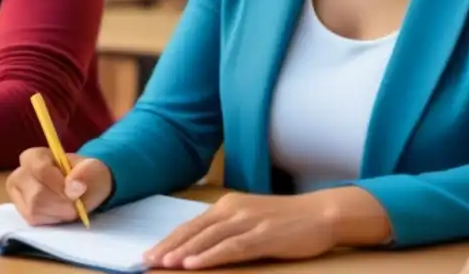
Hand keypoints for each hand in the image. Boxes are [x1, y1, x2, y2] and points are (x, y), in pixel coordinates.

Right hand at [6, 148, 112, 224]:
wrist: (85, 190)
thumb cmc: (86, 175)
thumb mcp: (95, 169)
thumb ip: (87, 173)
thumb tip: (73, 185)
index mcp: (34, 156)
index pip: (41, 170)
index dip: (60, 185)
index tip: (78, 191)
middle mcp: (20, 174)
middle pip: (36, 195)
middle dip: (61, 203)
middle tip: (76, 205)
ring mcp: (18, 195)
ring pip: (34, 210)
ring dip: (58, 213)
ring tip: (69, 207)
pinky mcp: (22, 212)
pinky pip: (34, 221)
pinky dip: (52, 219)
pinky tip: (60, 213)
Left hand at [143, 192, 336, 269]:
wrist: (321, 213)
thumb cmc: (286, 220)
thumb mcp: (251, 220)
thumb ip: (228, 229)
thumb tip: (200, 247)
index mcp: (229, 205)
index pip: (191, 224)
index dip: (169, 239)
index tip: (149, 254)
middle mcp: (234, 209)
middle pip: (193, 230)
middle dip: (168, 247)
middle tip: (146, 262)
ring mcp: (248, 221)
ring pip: (208, 238)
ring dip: (184, 252)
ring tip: (164, 264)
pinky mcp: (263, 235)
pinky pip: (231, 247)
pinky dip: (210, 256)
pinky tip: (194, 264)